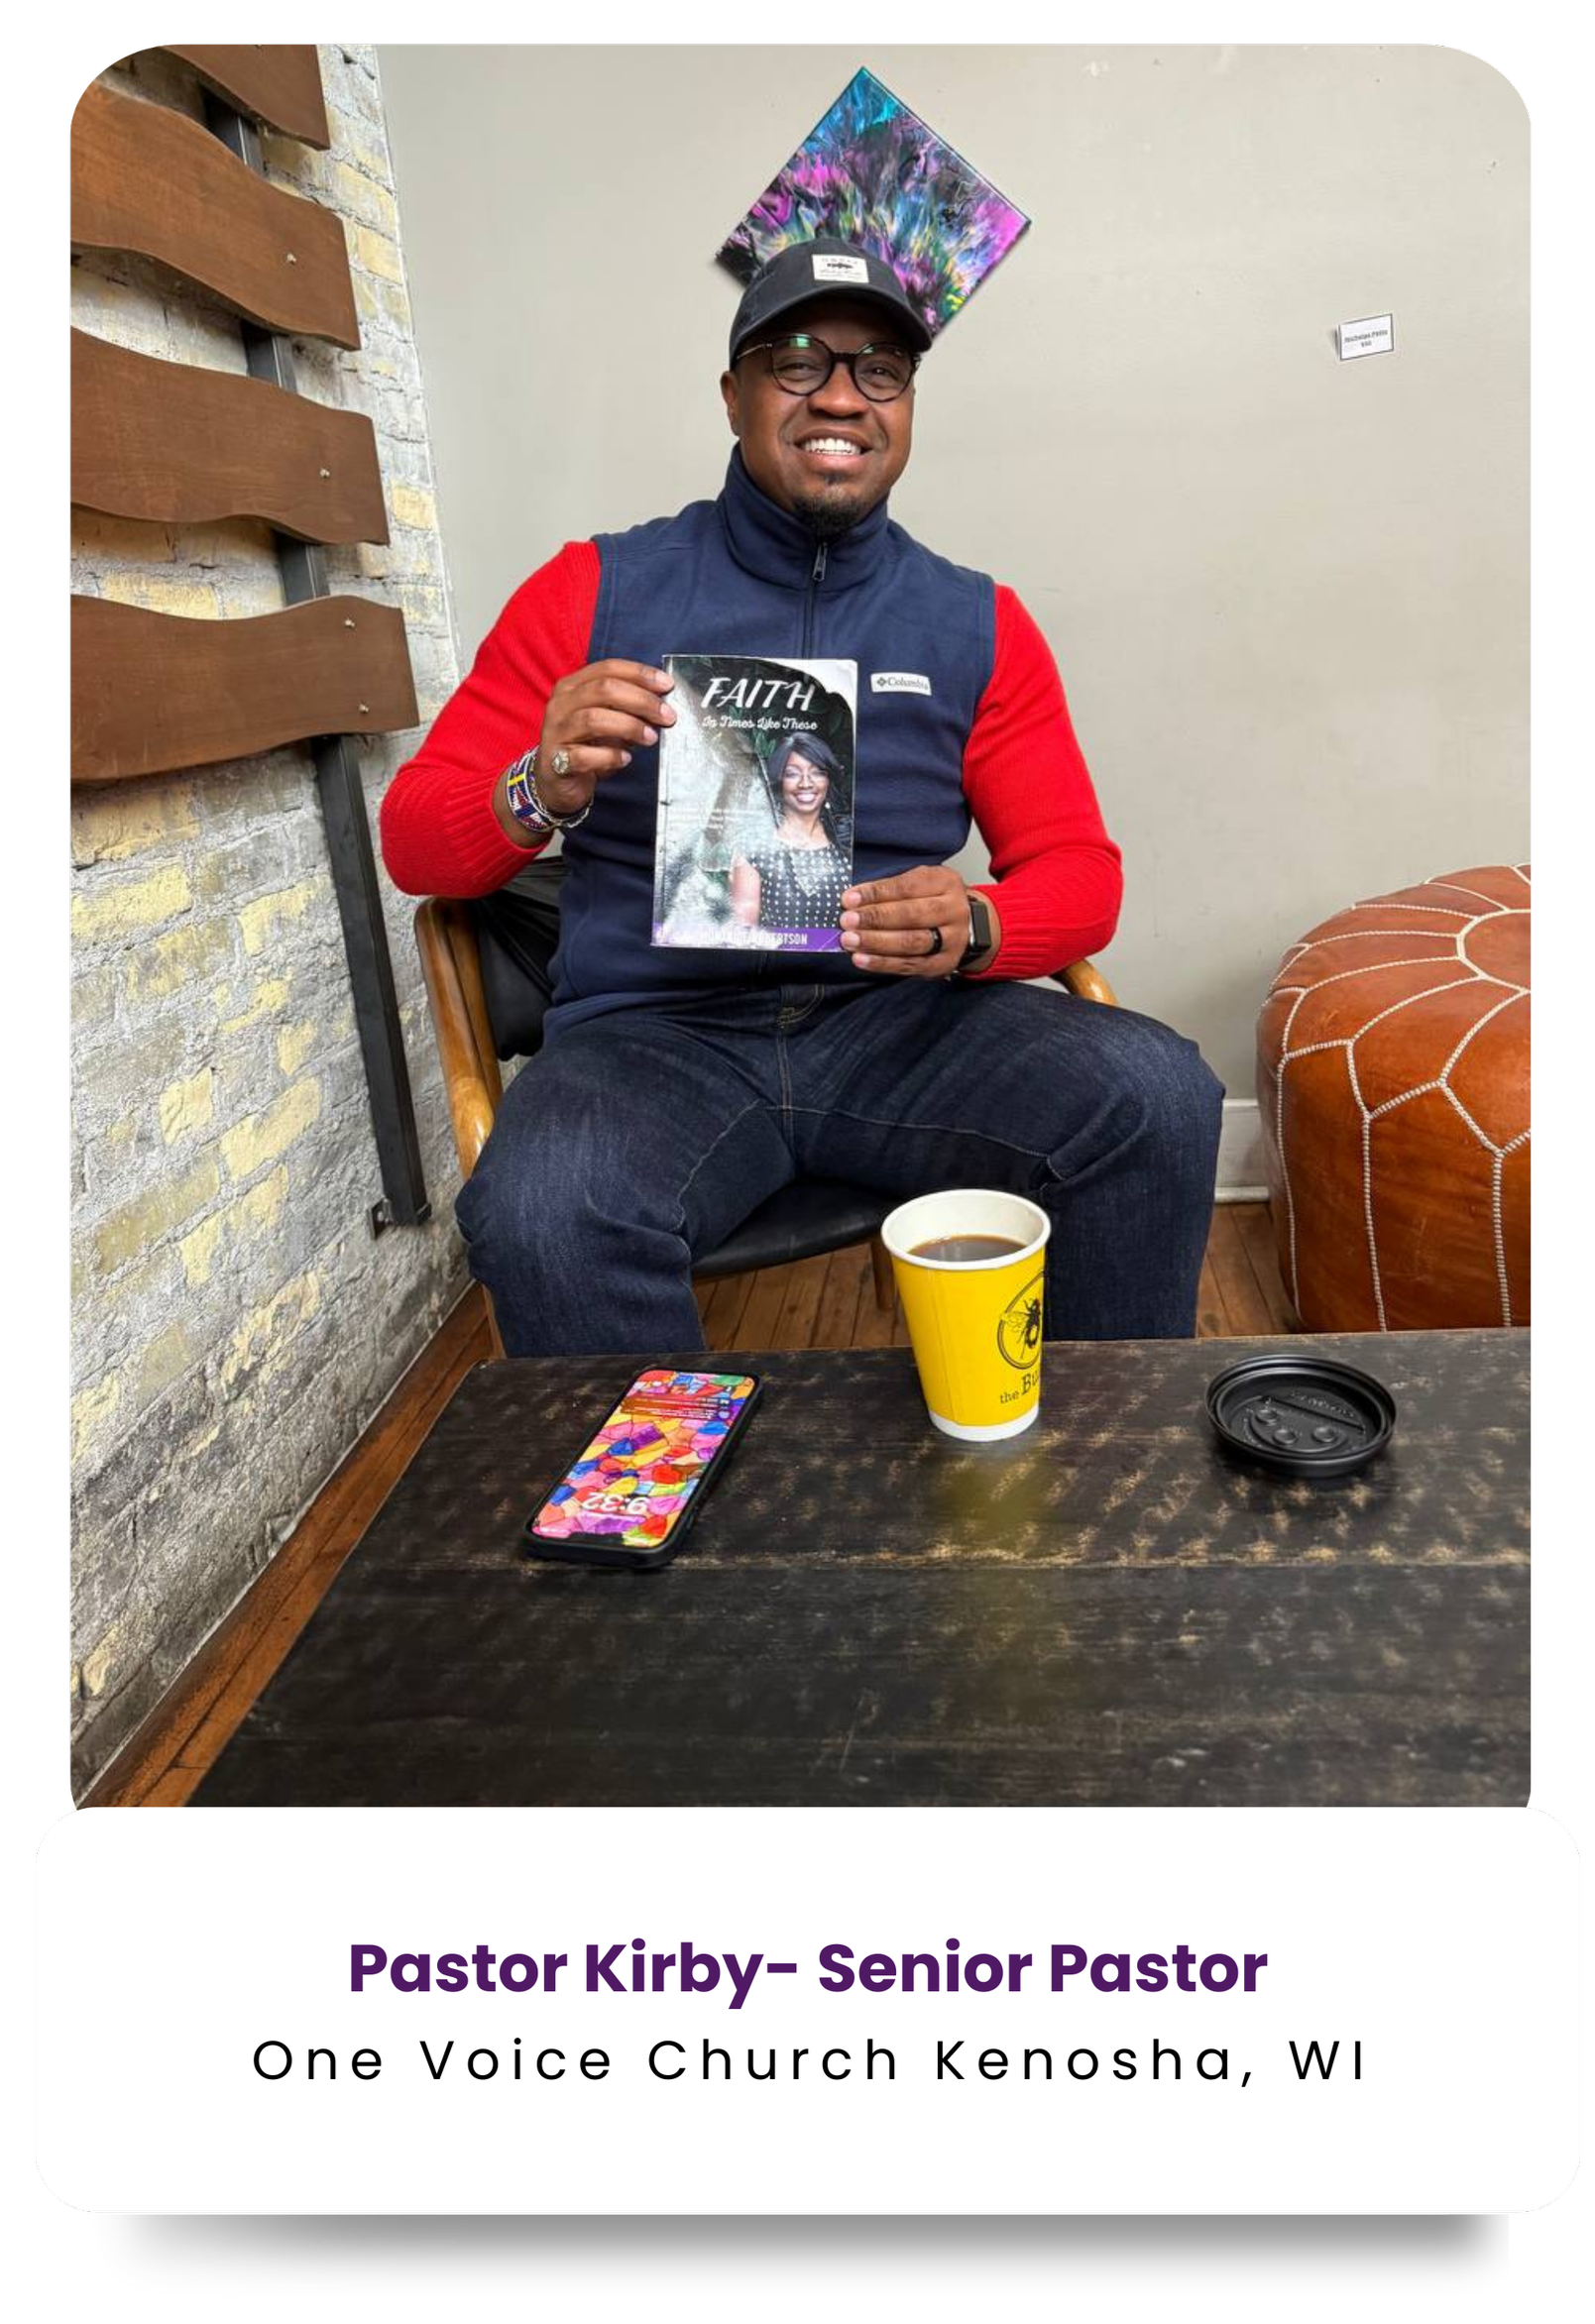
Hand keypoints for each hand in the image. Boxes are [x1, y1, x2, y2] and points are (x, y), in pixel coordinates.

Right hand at [525, 659, 675, 821]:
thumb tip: (662, 705)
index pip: (608, 669)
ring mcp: (556, 732)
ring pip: (594, 719)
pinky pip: (584, 756)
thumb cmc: (586, 745)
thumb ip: (628, 709)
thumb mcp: (607, 720)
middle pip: (604, 690)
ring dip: (629, 727)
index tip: (667, 685)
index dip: (640, 674)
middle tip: (667, 716)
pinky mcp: (556, 761)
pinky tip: (625, 759)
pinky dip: (610, 756)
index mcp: (572, 686)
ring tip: (650, 738)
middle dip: (641, 701)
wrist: (556, 781)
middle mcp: (561, 704)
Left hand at [840, 867, 969, 975]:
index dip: (876, 893)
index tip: (849, 899)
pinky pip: (910, 964)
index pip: (907, 887)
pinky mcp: (943, 963)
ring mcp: (952, 939)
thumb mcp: (920, 883)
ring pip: (911, 942)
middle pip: (911, 915)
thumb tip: (852, 900)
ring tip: (850, 941)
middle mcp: (953, 910)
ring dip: (876, 943)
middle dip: (875, 918)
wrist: (968, 926)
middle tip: (847, 921)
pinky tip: (862, 959)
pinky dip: (883, 963)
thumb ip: (889, 889)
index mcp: (945, 882)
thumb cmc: (934, 901)